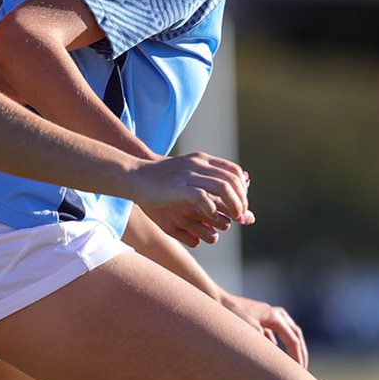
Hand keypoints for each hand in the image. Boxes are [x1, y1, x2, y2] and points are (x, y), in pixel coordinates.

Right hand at [131, 152, 250, 246]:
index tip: (241, 205)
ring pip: (224, 188)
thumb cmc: (161, 179)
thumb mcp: (186, 171)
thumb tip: (226, 189)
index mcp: (202, 160)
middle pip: (233, 181)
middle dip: (241, 201)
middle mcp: (199, 164)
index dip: (243, 190)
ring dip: (233, 206)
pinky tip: (210, 217)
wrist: (135, 176)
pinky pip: (204, 197)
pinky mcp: (179, 188)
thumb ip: (206, 177)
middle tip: (241, 216)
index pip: (235, 172)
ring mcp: (189, 175)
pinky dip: (212, 209)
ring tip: (233, 219)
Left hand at [220, 293, 306, 365]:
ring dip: (292, 345)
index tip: (300, 371)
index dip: (298, 356)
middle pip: (295, 334)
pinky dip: (278, 341)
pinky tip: (274, 351)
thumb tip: (277, 360)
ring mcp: (267, 315)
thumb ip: (265, 346)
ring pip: (287, 331)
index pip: (294, 340)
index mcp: (275, 317)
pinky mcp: (258, 318)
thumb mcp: (250, 332)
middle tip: (303, 369)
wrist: (216, 300)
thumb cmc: (232, 315)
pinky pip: (274, 331)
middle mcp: (275, 314)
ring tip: (293, 361)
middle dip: (300, 351)